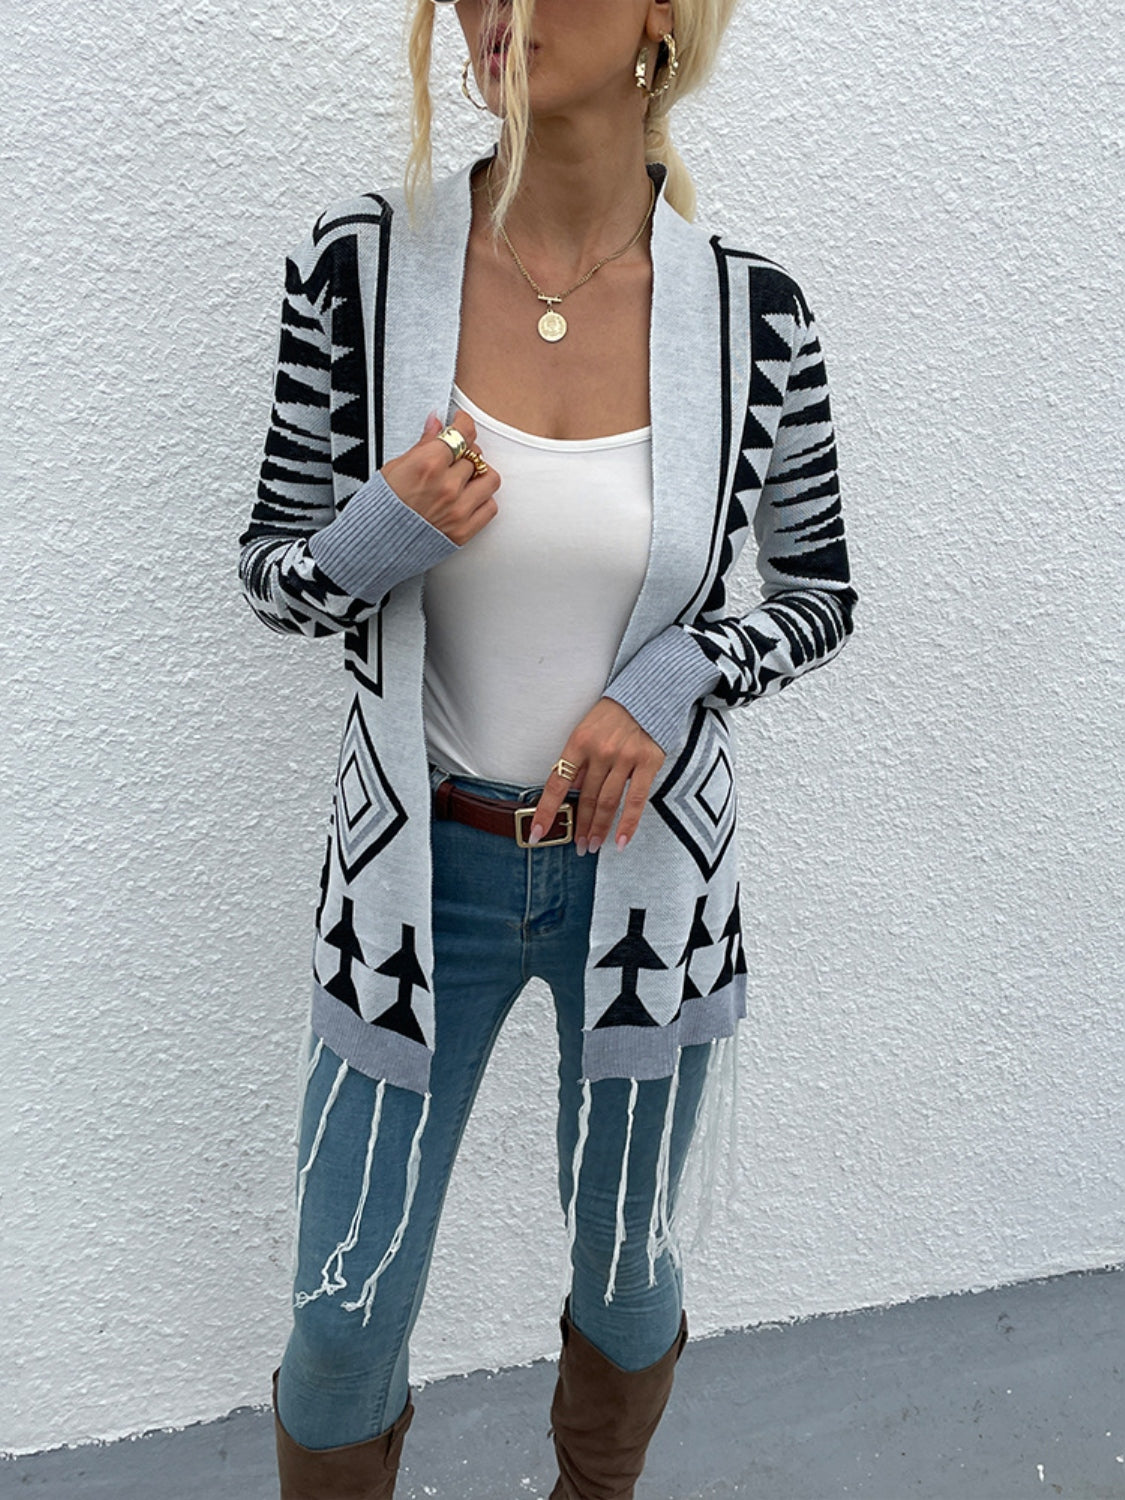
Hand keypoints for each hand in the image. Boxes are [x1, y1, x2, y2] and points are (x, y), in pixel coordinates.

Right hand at [381, 411, 500, 545]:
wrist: (375, 547)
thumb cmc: (380, 508)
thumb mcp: (395, 468)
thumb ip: (423, 444)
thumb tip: (436, 421)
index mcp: (427, 465)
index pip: (461, 434)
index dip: (464, 424)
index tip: (462, 423)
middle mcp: (447, 486)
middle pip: (474, 455)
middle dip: (465, 453)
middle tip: (454, 457)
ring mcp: (458, 510)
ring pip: (490, 479)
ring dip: (479, 475)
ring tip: (465, 478)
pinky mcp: (464, 531)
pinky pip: (490, 507)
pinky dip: (483, 500)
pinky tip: (467, 499)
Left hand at [526, 699, 665, 854]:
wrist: (647, 694)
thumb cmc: (612, 716)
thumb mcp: (586, 731)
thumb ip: (579, 762)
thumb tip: (570, 793)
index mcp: (579, 742)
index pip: (557, 783)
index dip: (546, 811)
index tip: (536, 833)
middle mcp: (600, 751)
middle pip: (584, 798)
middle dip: (579, 826)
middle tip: (577, 846)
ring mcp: (624, 757)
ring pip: (607, 802)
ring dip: (598, 828)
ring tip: (593, 845)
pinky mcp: (647, 762)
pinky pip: (636, 800)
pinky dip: (628, 823)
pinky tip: (621, 841)